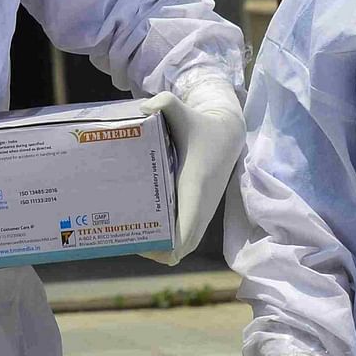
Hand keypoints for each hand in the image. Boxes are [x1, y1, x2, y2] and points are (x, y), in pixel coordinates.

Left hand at [141, 77, 242, 264]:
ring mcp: (202, 211)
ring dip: (163, 247)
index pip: (187, 233)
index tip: (147, 247)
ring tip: (132, 236)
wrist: (227, 133)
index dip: (169, 248)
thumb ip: (166, 103)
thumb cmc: (201, 126)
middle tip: (128, 240)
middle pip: (182, 248)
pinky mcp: (200, 210)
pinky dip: (170, 239)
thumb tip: (143, 108)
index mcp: (195, 188)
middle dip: (157, 251)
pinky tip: (147, 227)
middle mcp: (201, 206)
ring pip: (185, 244)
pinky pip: (186, 234)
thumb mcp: (183, 111)